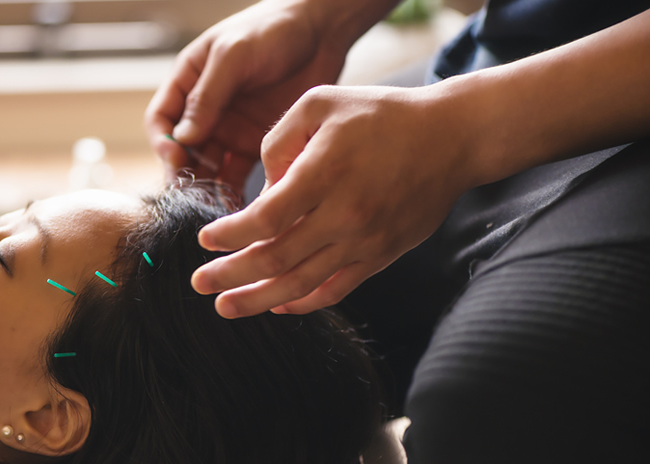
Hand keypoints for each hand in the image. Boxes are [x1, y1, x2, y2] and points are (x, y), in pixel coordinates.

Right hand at [144, 0, 392, 195]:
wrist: (321, 30)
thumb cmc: (272, 29)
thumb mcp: (234, 55)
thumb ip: (209, 95)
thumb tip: (183, 138)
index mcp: (189, 82)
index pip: (162, 120)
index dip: (163, 143)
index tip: (176, 159)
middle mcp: (205, 110)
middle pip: (184, 151)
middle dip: (185, 175)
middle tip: (193, 196)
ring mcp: (230, 129)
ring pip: (209, 167)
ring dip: (208, 188)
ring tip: (215, 208)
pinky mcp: (256, 143)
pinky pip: (238, 173)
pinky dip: (234, 191)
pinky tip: (240, 207)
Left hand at [191, 85, 474, 317]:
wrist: (450, 138)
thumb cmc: (380, 114)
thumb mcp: (321, 102)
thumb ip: (278, 139)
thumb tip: (262, 185)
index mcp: (324, 173)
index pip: (265, 220)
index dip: (229, 236)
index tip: (204, 240)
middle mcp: (344, 214)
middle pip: (275, 259)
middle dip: (230, 276)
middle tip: (199, 284)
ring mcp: (364, 241)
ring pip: (302, 283)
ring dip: (259, 300)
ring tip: (226, 307)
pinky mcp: (380, 255)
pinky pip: (336, 289)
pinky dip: (303, 302)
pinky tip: (277, 305)